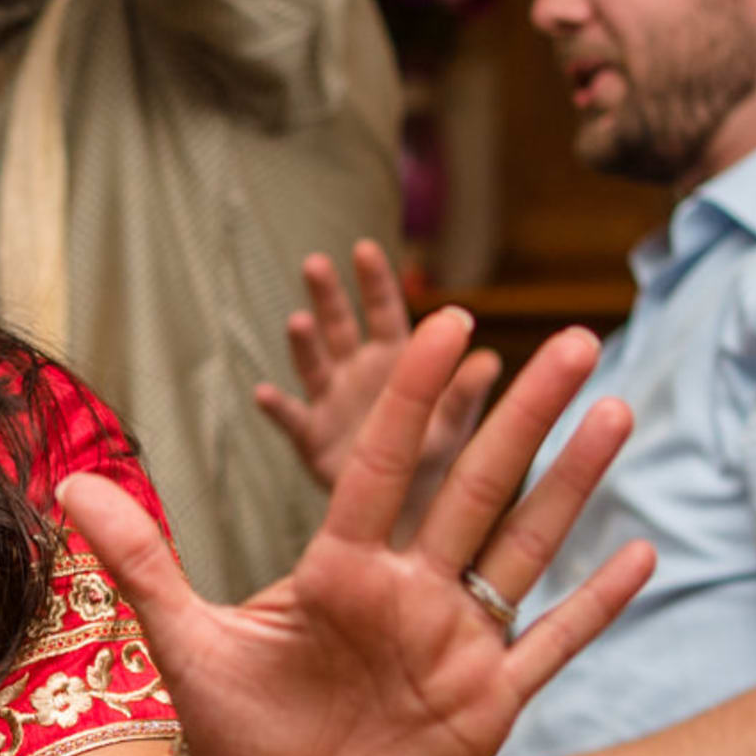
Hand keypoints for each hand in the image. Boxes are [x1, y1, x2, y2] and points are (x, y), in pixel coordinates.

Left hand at [62, 306, 652, 755]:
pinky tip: (640, 552)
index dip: (412, 398)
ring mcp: (456, 643)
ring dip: (573, 484)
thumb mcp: (185, 642)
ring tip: (617, 411)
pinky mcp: (488, 702)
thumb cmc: (236, 730)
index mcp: (339, 570)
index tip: (447, 323)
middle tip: (575, 340)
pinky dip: (595, 604)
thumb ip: (142, 561)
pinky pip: (552, 643)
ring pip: (524, 547)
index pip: (381, 467)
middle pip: (475, 488)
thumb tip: (69, 482)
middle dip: (522, 417)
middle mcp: (409, 593)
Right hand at [252, 242, 499, 520]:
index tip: (364, 248)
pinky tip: (265, 394)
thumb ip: (465, 391)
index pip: (385, 311)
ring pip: (313, 363)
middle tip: (315, 264)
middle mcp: (357, 371)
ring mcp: (330, 401)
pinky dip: (277, 407)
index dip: (376, 281)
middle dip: (328, 296)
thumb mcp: (454, 422)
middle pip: (339, 326)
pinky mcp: (310, 437)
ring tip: (297, 322)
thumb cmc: (436, 455)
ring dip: (304, 344)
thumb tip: (490, 358)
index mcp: (395, 359)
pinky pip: (291, 419)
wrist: (406, 507)